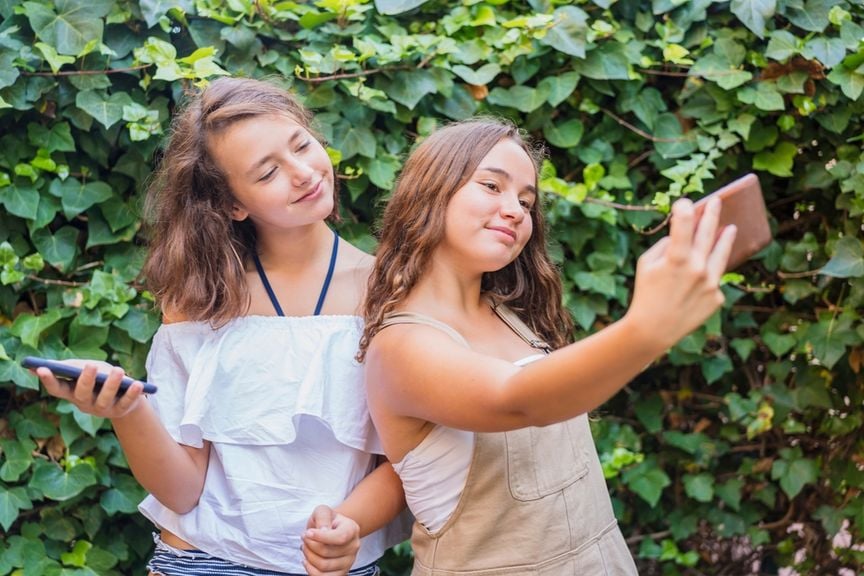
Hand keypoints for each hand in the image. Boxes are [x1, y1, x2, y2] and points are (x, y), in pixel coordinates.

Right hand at [33, 359, 146, 419]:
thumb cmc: (100, 378)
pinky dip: (132, 394)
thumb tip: (50, 363)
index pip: (56, 389)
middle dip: (86, 380)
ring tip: (118, 370)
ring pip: (104, 399)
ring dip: (111, 384)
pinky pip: (126, 403)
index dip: (48, 380)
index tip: (41, 368)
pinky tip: (137, 384)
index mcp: (72, 393)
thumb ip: (72, 367)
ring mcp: (102, 409)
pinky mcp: (120, 411)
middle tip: (91, 365)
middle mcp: (84, 404)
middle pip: (82, 394)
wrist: (125, 395)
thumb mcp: (88, 369)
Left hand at [302, 505, 360, 575]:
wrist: (331, 529)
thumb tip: (323, 532)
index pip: (340, 537)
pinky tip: (307, 560)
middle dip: (310, 545)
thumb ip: (323, 517)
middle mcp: (354, 546)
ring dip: (308, 556)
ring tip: (306, 547)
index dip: (321, 537)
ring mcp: (349, 562)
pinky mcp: (341, 572)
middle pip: (327, 552)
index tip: (307, 533)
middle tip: (304, 537)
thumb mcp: (323, 511)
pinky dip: (310, 570)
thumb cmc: (326, 520)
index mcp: (352, 529)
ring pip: (323, 566)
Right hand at [627, 198, 736, 348]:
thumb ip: (665, 245)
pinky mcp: (716, 297)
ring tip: (731, 228)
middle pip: (709, 233)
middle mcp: (698, 268)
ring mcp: (710, 284)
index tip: (686, 202)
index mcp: (676, 258)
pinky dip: (707, 276)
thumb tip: (682, 234)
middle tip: (717, 201)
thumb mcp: (646, 265)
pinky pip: (714, 280)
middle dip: (712, 214)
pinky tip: (699, 279)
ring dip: (726, 238)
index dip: (685, 208)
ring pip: (722, 254)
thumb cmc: (646, 294)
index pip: (685, 223)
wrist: (654, 329)